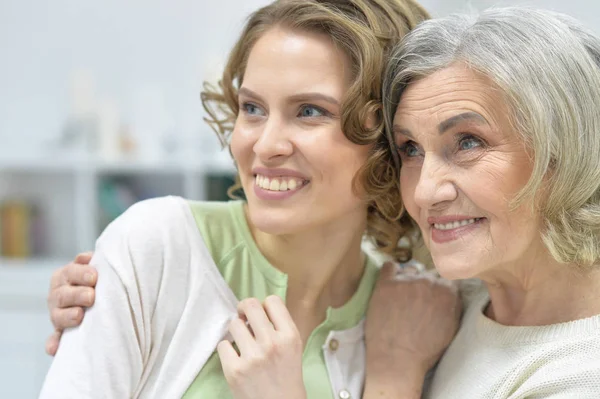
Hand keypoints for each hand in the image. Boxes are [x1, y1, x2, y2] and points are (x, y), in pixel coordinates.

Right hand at [45, 252, 96, 355]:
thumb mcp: (96, 268)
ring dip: (67, 317)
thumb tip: (87, 257)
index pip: (70, 272)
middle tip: (91, 297)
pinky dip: (53, 344)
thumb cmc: (101, 279)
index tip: (94, 277)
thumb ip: (93, 262)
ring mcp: (58, 315)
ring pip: (57, 316)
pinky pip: (54, 340)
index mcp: (65, 276)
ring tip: (79, 316)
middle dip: (77, 295)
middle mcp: (58, 295)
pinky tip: (54, 349)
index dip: (81, 274)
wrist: (101, 298)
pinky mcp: (61, 333)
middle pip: (63, 294)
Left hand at [218, 296, 305, 398]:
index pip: (272, 301)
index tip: (260, 314)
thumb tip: (256, 309)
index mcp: (290, 336)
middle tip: (243, 317)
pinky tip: (236, 358)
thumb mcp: (293, 347)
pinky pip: (223, 345)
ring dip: (237, 331)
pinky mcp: (234, 370)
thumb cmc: (286, 376)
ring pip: (234, 324)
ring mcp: (252, 357)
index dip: (264, 305)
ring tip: (243, 343)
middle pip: (250, 305)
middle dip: (244, 309)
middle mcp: (272, 343)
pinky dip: (228, 350)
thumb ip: (279, 326)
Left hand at [363, 262, 460, 397]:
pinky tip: (390, 283)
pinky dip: (391, 272)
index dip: (438, 291)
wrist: (396, 359)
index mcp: (447, 292)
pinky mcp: (386, 284)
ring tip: (402, 297)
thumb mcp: (451, 329)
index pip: (445, 280)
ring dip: (408, 280)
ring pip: (410, 270)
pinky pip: (389, 267)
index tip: (431, 299)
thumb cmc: (425, 349)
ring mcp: (406, 281)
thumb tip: (453, 291)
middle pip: (427, 275)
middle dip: (423, 286)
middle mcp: (428, 282)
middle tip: (415, 302)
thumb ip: (455, 305)